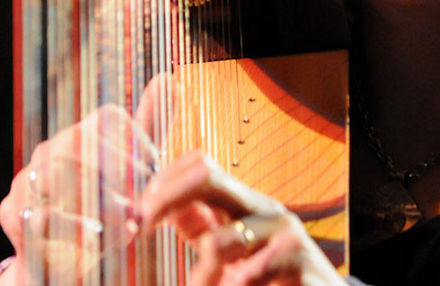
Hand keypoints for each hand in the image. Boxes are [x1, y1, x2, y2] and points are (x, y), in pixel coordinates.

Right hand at [0, 99, 162, 284]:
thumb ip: (149, 129)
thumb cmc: (103, 214)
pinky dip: (78, 228)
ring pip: (60, 174)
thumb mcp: (133, 174)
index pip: (107, 118)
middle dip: (117, 171)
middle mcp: (50, 152)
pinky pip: (42, 214)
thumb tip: (169, 78)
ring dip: (102, 200)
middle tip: (144, 199)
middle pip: (80, 141)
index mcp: (79, 136)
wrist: (60, 265)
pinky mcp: (13, 215)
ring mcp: (28, 180)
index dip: (137, 142)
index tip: (156, 172)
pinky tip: (101, 237)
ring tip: (130, 222)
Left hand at [140, 151, 347, 285]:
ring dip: (200, 277)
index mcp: (243, 203)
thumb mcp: (232, 249)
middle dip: (165, 199)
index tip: (139, 215)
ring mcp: (283, 232)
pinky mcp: (300, 261)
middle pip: (206, 176)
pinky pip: (250, 274)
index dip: (162, 183)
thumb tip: (155, 208)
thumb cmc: (274, 278)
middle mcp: (262, 209)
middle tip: (143, 227)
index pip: (198, 165)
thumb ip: (200, 226)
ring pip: (217, 242)